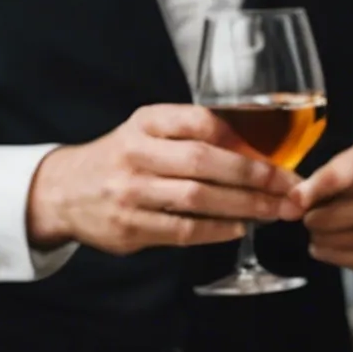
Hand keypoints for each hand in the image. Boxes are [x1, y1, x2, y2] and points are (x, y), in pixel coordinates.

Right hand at [24, 105, 300, 254]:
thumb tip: (256, 151)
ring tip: (275, 211)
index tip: (276, 154)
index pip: (200, 121)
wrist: (64, 192)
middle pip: (205, 162)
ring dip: (244, 207)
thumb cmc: (120, 160)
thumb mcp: (147, 132)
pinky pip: (183, 230)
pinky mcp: (130, 227)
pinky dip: (218, 230)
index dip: (242, 138)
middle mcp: (136, 153)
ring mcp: (131, 192)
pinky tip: (240, 228)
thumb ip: (190, 136)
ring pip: (198, 199)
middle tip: (288, 188)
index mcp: (145, 122)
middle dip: (254, 176)